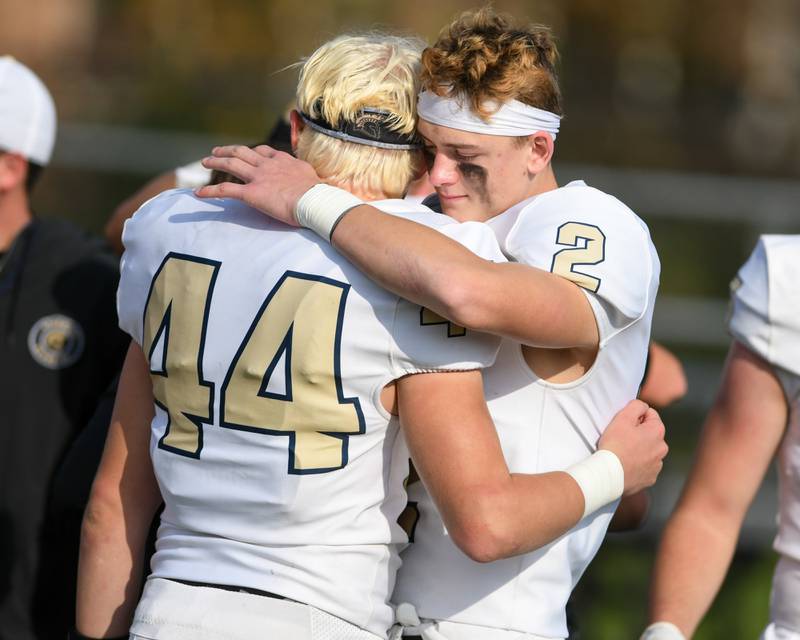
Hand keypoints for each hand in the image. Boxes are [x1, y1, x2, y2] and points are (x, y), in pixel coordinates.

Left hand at [196, 145, 321, 225]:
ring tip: (205, 162)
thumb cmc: (319, 194)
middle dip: (228, 150)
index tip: (246, 153)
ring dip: (216, 161)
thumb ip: (305, 177)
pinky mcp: (251, 193)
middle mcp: (267, 164)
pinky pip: (226, 190)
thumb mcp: (313, 178)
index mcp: (282, 160)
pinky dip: (210, 191)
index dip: (253, 152)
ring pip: (231, 164)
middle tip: (217, 151)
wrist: (315, 201)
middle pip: (243, 152)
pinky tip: (198, 193)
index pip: (264, 151)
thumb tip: (314, 183)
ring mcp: (258, 177)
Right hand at [598, 399, 667, 494]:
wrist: (609, 474)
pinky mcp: (650, 478)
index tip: (625, 424)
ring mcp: (657, 465)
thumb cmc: (615, 446)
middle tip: (621, 438)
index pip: (650, 415)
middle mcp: (662, 449)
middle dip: (638, 434)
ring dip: (638, 450)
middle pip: (650, 434)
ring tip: (622, 453)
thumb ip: (636, 406)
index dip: (636, 416)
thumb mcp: (622, 418)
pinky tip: (625, 464)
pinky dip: (637, 465)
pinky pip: (644, 467)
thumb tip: (643, 406)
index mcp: (657, 432)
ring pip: (648, 451)